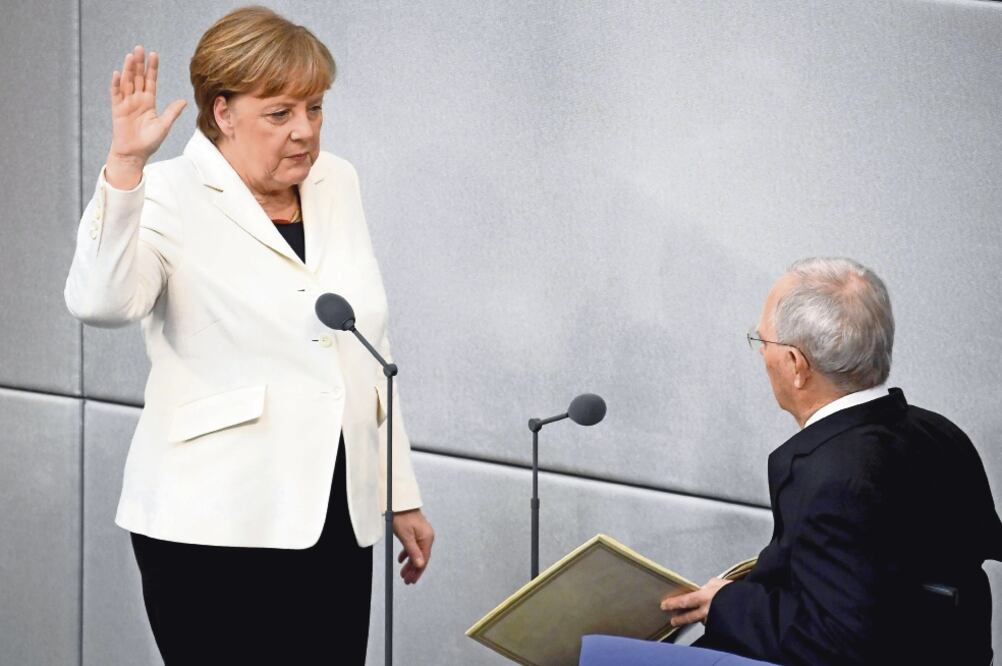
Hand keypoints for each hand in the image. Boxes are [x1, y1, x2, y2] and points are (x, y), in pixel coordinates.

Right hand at [106, 45, 186, 187]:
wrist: (134, 154)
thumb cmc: (149, 142)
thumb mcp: (164, 126)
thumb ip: (172, 112)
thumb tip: (184, 100)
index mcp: (149, 102)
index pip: (150, 81)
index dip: (152, 68)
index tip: (154, 54)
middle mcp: (137, 100)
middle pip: (137, 77)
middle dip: (139, 63)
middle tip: (140, 48)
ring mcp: (126, 103)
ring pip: (127, 82)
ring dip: (128, 69)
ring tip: (130, 56)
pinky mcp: (117, 109)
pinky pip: (116, 94)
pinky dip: (116, 84)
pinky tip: (118, 73)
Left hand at [392, 509, 433, 584]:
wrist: (400, 502)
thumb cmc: (402, 516)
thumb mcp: (405, 536)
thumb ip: (412, 551)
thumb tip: (420, 565)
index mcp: (427, 538)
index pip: (423, 560)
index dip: (417, 572)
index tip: (411, 580)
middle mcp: (427, 537)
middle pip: (421, 558)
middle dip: (413, 570)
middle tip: (406, 580)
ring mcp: (422, 534)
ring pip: (417, 553)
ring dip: (410, 564)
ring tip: (403, 573)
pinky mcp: (417, 532)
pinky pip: (414, 546)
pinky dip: (408, 554)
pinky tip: (401, 560)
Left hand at [660, 577, 732, 626]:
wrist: (752, 607)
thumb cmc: (736, 592)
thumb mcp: (720, 583)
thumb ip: (709, 586)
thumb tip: (703, 588)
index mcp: (705, 596)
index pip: (685, 600)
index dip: (673, 603)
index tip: (664, 605)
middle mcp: (707, 610)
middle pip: (689, 617)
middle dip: (679, 619)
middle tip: (672, 620)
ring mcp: (714, 619)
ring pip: (701, 620)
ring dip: (696, 619)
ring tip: (690, 618)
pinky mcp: (720, 625)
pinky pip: (712, 622)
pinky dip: (709, 620)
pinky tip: (710, 618)